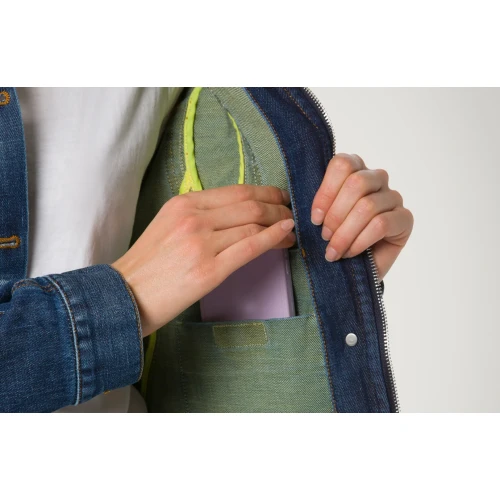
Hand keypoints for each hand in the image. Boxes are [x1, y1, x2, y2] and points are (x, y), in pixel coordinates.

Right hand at [113, 185, 294, 335]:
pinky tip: (286, 236)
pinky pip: (249, 248)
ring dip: (279, 225)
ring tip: (291, 231)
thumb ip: (197, 214)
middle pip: (249, 205)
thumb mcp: (167, 225)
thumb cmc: (148, 265)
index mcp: (183, 203)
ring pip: (253, 225)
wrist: (125, 296)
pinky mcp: (208, 271)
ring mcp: (201, 244)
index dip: (265, 192)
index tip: (279, 197)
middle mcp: (193, 218)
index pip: (237, 191)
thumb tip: (235, 213)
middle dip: (278, 207)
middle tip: (291, 214)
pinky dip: (272, 238)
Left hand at [311, 153, 412, 280]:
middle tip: (325, 236)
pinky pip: (381, 224)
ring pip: (367, 206)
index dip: (326, 192)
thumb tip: (298, 197)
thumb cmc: (336, 238)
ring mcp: (393, 197)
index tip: (315, 219)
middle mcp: (377, 178)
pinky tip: (350, 252)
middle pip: (356, 183)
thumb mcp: (322, 217)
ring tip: (334, 250)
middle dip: (335, 215)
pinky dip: (360, 241)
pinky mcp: (404, 218)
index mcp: (355, 170)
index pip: (343, 164)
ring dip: (345, 233)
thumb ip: (318, 202)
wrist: (354, 268)